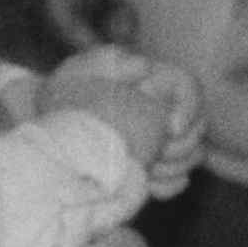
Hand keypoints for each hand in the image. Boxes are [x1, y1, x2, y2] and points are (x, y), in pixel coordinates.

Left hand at [43, 45, 205, 200]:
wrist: (50, 135)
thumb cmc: (63, 98)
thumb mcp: (76, 73)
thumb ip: (106, 60)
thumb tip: (144, 66)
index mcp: (154, 83)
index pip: (190, 90)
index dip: (189, 109)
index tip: (169, 128)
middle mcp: (165, 112)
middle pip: (197, 129)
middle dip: (180, 146)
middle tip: (152, 156)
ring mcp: (162, 143)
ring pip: (191, 157)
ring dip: (173, 167)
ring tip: (143, 171)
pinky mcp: (153, 170)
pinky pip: (176, 182)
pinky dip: (165, 186)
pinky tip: (145, 185)